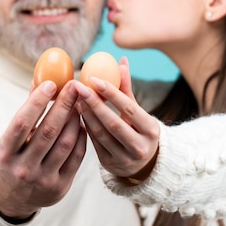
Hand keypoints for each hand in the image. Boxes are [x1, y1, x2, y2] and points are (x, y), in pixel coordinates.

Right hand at [0, 81, 86, 220]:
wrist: (10, 199)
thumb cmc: (11, 159)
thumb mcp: (9, 138)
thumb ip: (26, 111)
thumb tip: (40, 80)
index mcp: (5, 152)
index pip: (22, 122)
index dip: (37, 101)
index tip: (51, 83)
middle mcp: (23, 168)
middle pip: (48, 131)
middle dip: (64, 105)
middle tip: (74, 86)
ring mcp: (42, 180)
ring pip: (65, 143)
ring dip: (75, 119)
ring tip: (79, 103)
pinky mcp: (60, 188)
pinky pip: (76, 157)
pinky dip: (81, 137)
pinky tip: (81, 124)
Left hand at [72, 58, 159, 180]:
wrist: (143, 164)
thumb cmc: (138, 128)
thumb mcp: (137, 111)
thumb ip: (127, 88)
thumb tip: (121, 60)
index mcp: (151, 130)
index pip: (129, 107)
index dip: (111, 93)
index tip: (93, 78)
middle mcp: (139, 147)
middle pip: (112, 122)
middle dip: (94, 103)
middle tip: (78, 86)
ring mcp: (124, 159)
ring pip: (100, 133)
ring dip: (85, 114)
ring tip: (75, 97)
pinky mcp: (109, 165)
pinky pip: (93, 143)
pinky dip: (84, 126)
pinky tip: (76, 113)